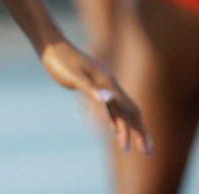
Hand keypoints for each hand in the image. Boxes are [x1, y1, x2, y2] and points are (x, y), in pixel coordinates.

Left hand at [41, 39, 150, 154]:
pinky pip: (109, 106)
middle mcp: (109, 85)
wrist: (51, 46)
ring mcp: (102, 85)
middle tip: (146, 152)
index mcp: (108, 84)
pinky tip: (113, 130)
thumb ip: (91, 88)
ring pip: (120, 110)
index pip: (131, 111)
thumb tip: (109, 100)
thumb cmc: (61, 60)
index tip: (144, 149)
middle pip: (131, 112)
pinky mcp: (93, 86)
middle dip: (139, 132)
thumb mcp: (74, 75)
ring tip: (126, 147)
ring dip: (126, 128)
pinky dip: (114, 119)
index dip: (139, 130)